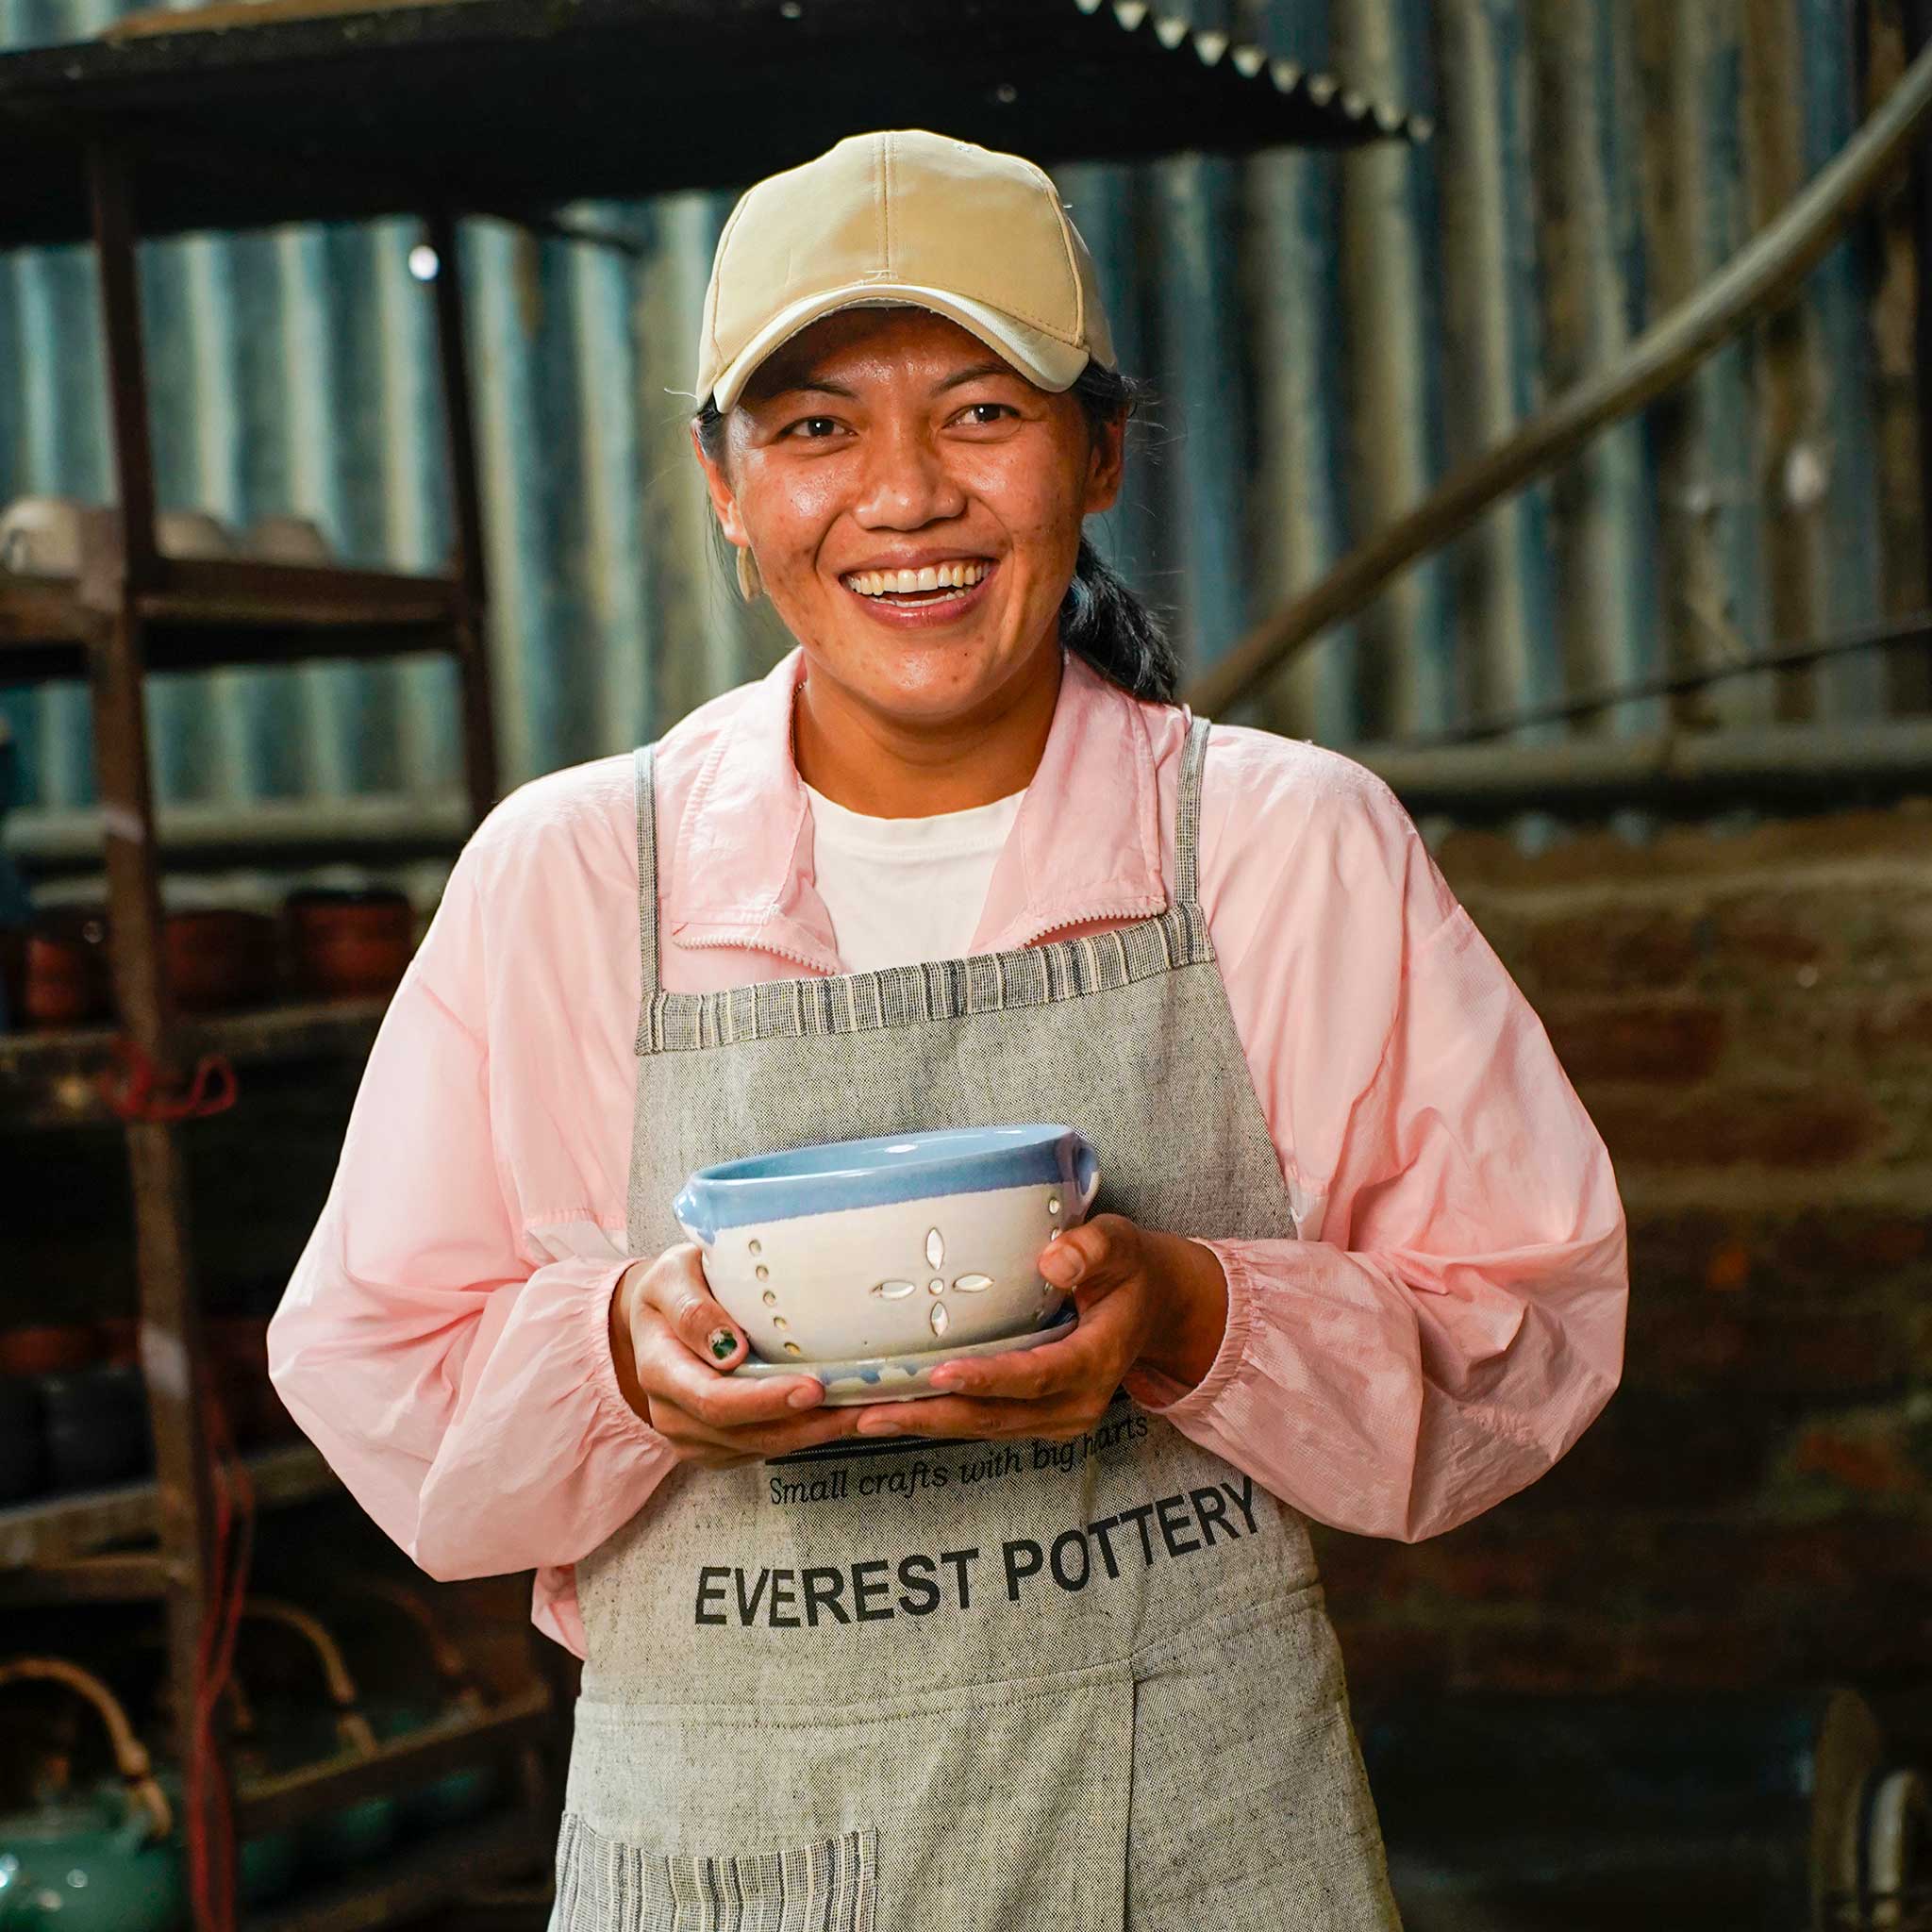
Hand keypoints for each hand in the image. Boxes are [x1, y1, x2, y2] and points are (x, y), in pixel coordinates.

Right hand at [608, 1244, 862, 1466]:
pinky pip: (768, 1446)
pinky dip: (809, 1433)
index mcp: (661, 1370)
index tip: (812, 1387)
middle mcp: (674, 1414)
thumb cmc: (672, 1288)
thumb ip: (692, 1309)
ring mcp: (696, 1437)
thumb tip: (729, 1347)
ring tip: (869, 1412)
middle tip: (861, 1406)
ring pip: (764, 1445)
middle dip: (808, 1422)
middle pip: (746, 1432)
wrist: (659, 1317)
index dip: (766, 1399)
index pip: (714, 1399)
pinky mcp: (720, 1446)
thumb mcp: (671, 1277)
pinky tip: (844, 1415)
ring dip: (818, 1432)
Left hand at [849, 1215, 1228, 1442]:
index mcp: (1096, 1361)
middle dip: (931, 1416)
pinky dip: (937, 1420)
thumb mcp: (1121, 1244)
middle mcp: (1076, 1403)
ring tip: (860, 1418)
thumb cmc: (1128, 1269)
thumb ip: (1092, 1248)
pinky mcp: (1037, 1419)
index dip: (987, 1378)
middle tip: (868, 1413)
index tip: (938, 1374)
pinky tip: (892, 1412)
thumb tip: (1052, 1260)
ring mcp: (1056, 1418)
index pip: (1036, 1374)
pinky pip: (983, 1425)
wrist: (1154, 1307)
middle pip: (995, 1416)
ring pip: (983, 1428)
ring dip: (924, 1424)